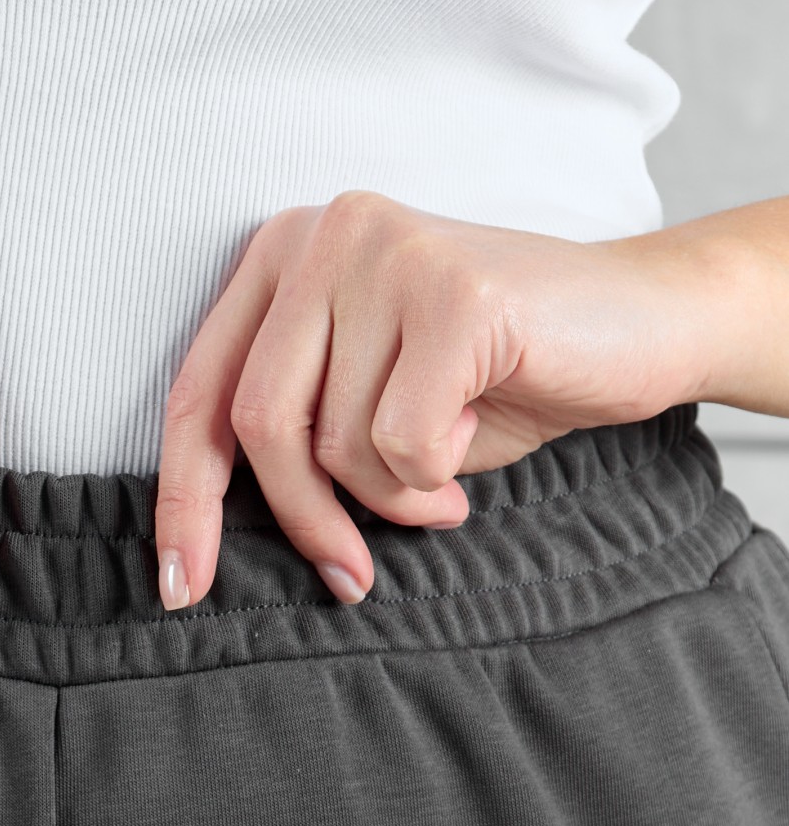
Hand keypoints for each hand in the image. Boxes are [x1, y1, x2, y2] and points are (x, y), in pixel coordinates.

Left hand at [153, 190, 714, 608]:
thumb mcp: (365, 406)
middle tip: (351, 573)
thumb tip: (199, 545)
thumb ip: (289, 436)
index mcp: (284, 255)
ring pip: (333, 442)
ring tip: (441, 480)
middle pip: (256, 423)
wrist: (644, 326)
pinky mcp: (454, 291)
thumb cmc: (494, 379)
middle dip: (303, 519)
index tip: (180, 591)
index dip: (181, 502)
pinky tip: (471, 445)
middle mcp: (324, 235)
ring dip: (390, 497)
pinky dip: (434, 478)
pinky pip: (401, 441)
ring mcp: (388, 251)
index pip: (197, 393)